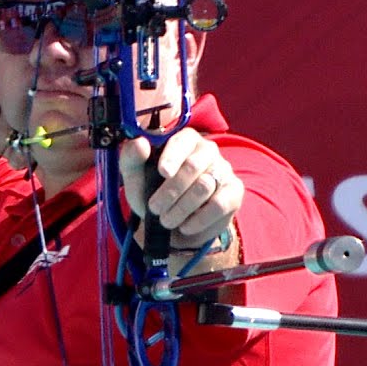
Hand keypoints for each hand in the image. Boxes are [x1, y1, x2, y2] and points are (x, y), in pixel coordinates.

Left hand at [118, 127, 242, 248]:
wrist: (173, 225)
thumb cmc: (152, 194)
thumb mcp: (136, 178)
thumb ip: (132, 159)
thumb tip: (140, 143)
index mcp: (183, 139)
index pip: (182, 141)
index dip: (172, 156)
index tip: (163, 172)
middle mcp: (207, 149)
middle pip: (193, 165)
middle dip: (171, 191)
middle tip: (156, 209)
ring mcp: (223, 169)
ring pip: (205, 185)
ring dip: (181, 208)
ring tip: (168, 220)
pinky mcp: (234, 190)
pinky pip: (219, 204)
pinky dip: (199, 219)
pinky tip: (186, 226)